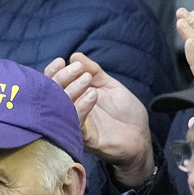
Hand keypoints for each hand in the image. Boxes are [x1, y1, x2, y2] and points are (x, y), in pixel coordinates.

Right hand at [46, 53, 153, 186]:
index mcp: (74, 98)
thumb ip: (94, 71)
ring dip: (72, 89)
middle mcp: (70, 111)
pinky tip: (92, 95)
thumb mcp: (110, 86)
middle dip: (62, 77)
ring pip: (61, 107)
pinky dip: (82, 106)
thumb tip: (75, 56)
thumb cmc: (125, 112)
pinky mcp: (84, 138)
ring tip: (87, 79)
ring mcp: (76, 125)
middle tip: (78, 69)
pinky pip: (76, 122)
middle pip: (52, 94)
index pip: (54, 84)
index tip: (61, 61)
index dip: (54, 72)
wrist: (141, 137)